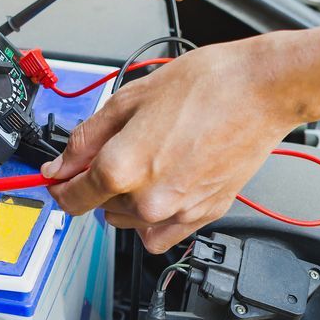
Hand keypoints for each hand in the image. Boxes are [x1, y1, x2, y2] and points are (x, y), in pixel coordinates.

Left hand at [43, 34, 307, 253]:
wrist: (260, 90)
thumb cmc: (204, 86)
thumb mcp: (130, 99)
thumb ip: (87, 138)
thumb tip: (61, 164)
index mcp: (121, 167)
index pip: (72, 196)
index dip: (60, 184)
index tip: (59, 177)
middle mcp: (148, 198)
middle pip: (100, 205)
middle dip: (100, 180)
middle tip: (122, 146)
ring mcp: (178, 210)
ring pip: (129, 220)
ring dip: (126, 199)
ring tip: (150, 158)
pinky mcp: (204, 215)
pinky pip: (161, 234)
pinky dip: (153, 218)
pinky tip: (163, 185)